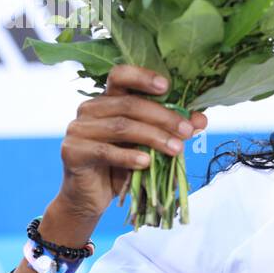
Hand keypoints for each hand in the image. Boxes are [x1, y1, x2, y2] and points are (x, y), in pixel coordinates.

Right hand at [57, 64, 208, 220]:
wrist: (92, 197)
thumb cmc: (122, 165)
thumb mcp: (150, 145)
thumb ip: (171, 129)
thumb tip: (201, 120)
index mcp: (107, 100)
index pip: (120, 76)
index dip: (142, 77)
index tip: (167, 86)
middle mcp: (89, 109)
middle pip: (129, 104)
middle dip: (163, 117)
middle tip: (186, 131)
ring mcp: (78, 129)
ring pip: (121, 127)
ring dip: (154, 137)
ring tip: (177, 149)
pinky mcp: (72, 151)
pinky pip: (104, 151)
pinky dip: (128, 157)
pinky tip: (146, 163)